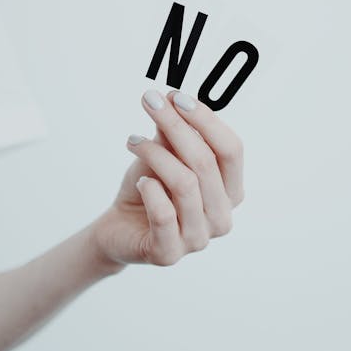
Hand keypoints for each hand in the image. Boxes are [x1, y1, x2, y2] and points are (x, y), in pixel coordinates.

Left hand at [92, 89, 244, 266]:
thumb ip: (172, 133)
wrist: (119, 228)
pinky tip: (139, 181)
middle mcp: (222, 217)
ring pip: (184, 184)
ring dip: (155, 154)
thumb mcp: (163, 155)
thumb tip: (171, 100)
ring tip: (133, 141)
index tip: (176, 96)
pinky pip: (163, 214)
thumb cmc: (150, 189)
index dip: (206, 119)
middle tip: (149, 101)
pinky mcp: (169, 254)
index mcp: (231, 191)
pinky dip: (150, 190)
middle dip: (176, 126)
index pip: (231, 150)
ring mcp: (198, 239)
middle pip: (206, 162)